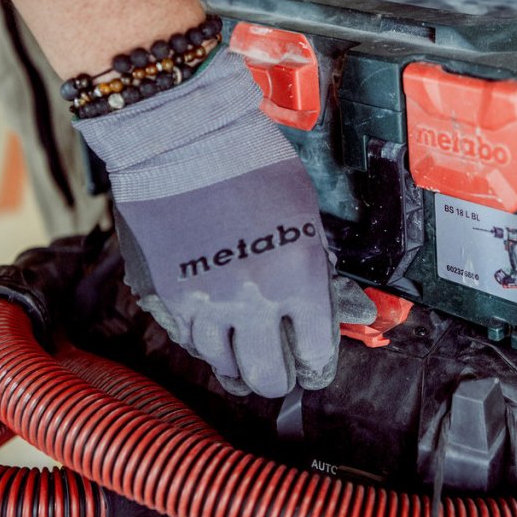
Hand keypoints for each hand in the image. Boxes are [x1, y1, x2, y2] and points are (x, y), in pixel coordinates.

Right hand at [75, 48, 364, 397]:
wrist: (179, 137)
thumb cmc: (253, 165)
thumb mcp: (306, 214)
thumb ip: (321, 270)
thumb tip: (351, 313)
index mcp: (298, 276)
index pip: (314, 353)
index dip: (317, 366)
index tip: (313, 366)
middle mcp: (252, 299)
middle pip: (268, 377)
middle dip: (280, 379)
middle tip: (282, 370)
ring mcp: (204, 302)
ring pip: (225, 366)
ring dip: (240, 364)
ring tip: (247, 352)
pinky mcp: (165, 297)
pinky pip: (189, 342)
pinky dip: (207, 343)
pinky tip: (217, 332)